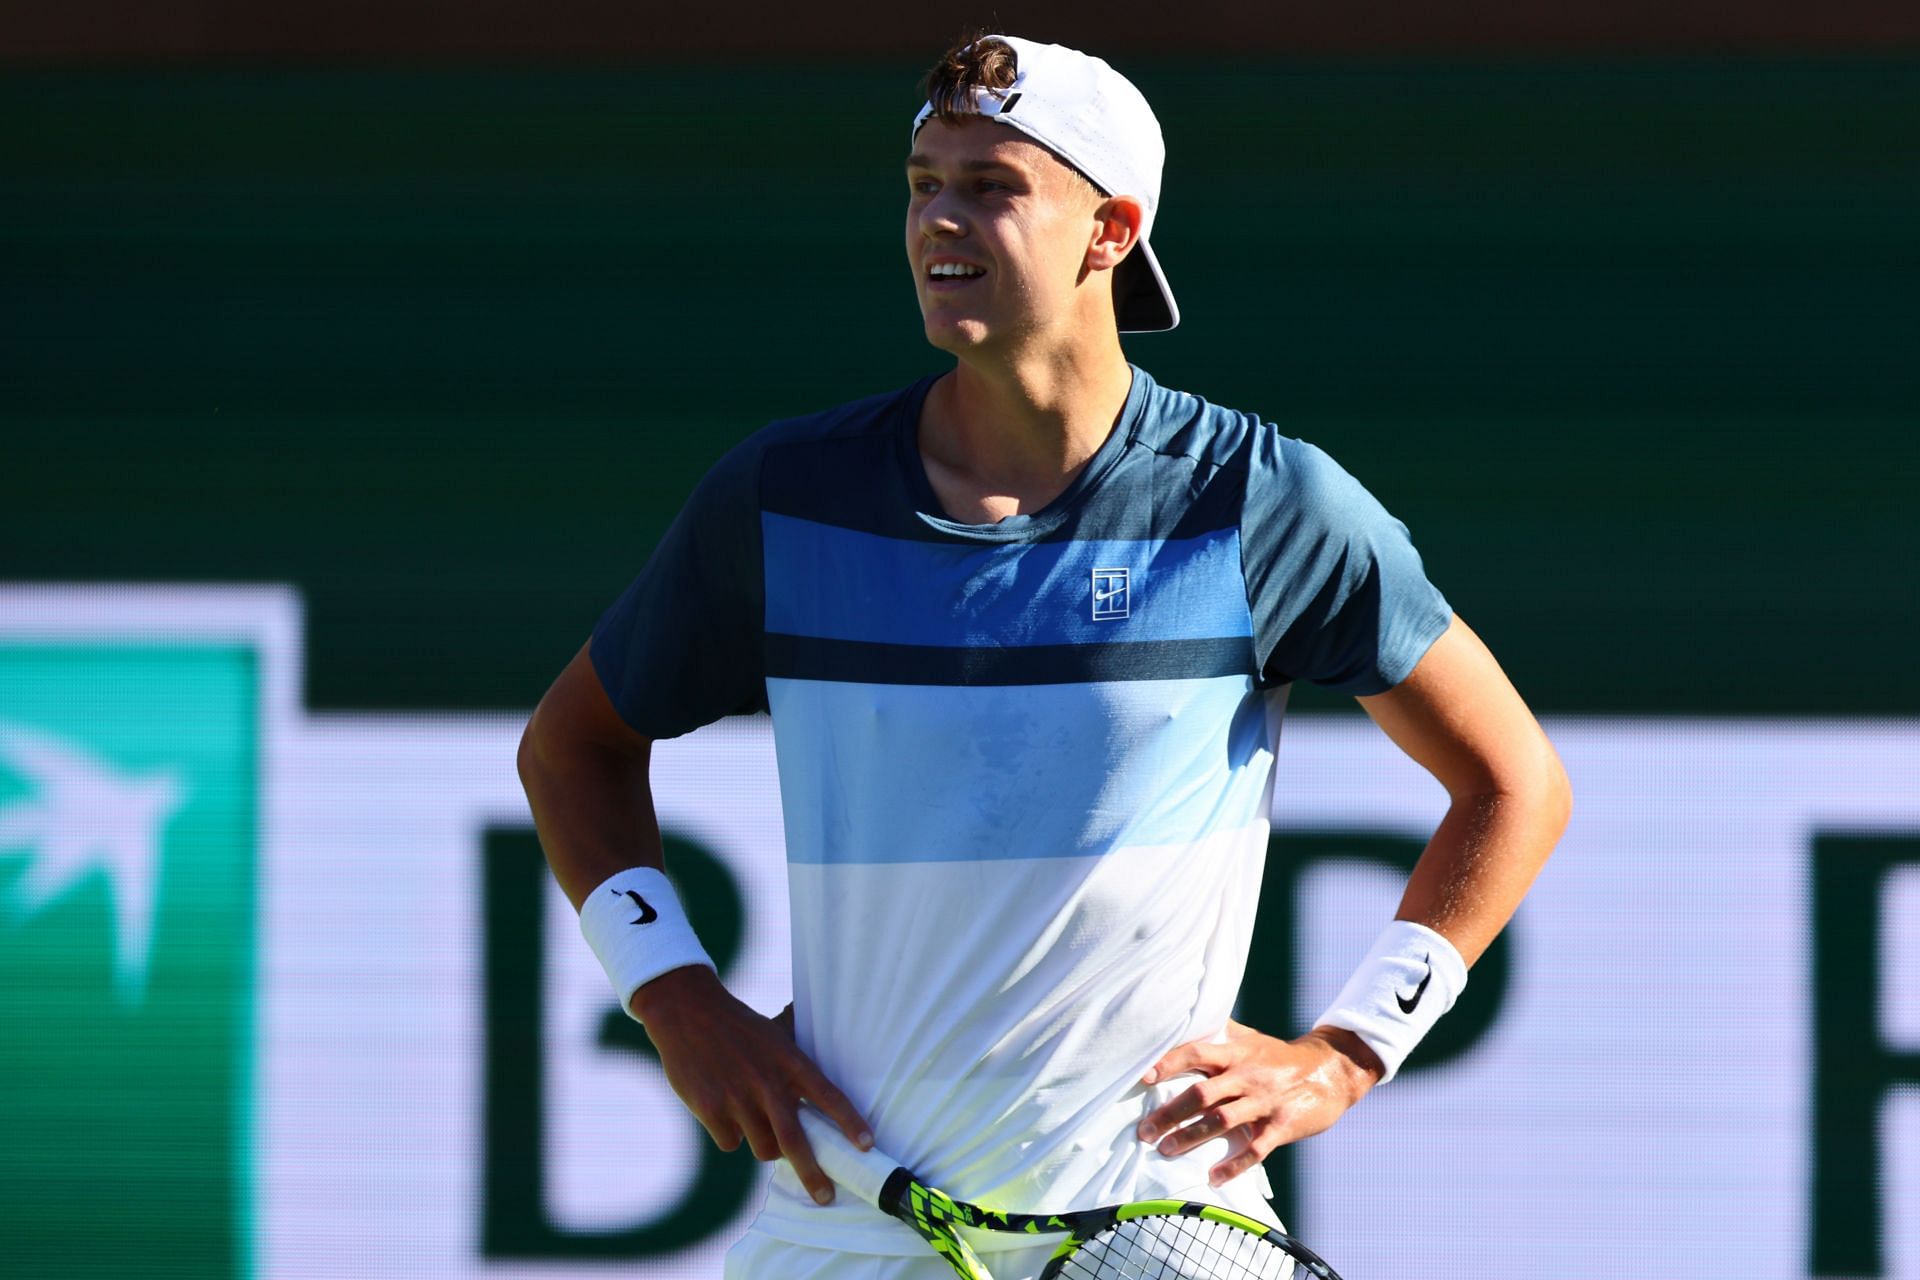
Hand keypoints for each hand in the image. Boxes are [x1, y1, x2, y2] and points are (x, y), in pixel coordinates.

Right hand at [630, 967, 870, 1204]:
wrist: (687, 1013)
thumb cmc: (737, 1025)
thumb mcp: (774, 1033)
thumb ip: (795, 1060)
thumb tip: (824, 1069)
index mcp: (788, 1061)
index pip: (828, 1096)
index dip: (850, 1123)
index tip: (867, 1146)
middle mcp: (767, 1083)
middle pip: (796, 1141)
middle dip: (813, 1174)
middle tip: (825, 1196)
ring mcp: (738, 1099)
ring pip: (763, 1148)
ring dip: (766, 1145)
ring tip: (757, 1123)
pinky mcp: (712, 1111)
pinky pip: (731, 1143)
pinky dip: (731, 1135)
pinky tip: (723, 1110)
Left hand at [1135, 1020, 1384, 1185]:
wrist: (1330, 1071)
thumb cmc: (1280, 1056)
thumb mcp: (1251, 1038)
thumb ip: (1220, 1032)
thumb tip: (1186, 1018)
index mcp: (1236, 1053)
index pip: (1196, 1054)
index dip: (1169, 1063)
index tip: (1144, 1077)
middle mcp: (1247, 1076)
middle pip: (1202, 1093)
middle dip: (1170, 1113)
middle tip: (1144, 1130)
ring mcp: (1265, 1102)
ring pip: (1222, 1121)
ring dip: (1191, 1137)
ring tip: (1165, 1149)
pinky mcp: (1282, 1126)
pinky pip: (1255, 1149)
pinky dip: (1234, 1165)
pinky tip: (1213, 1177)